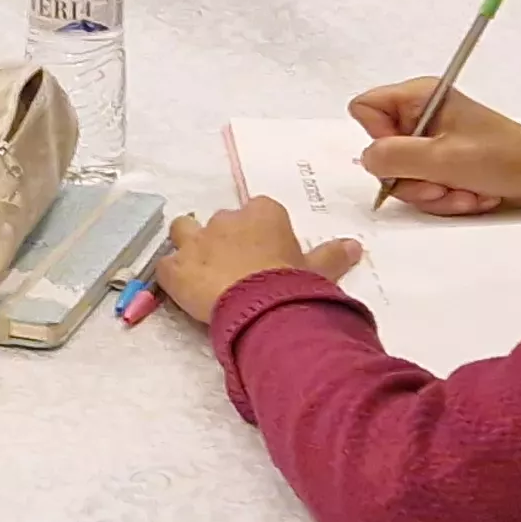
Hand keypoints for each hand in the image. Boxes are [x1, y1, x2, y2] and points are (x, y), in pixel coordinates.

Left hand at [154, 198, 362, 320]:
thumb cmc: (293, 286)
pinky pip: (165, 265)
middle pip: (221, 221)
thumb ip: (332, 255)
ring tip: (201, 270)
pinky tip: (183, 292)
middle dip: (224, 240)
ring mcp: (196, 241)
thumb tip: (355, 246)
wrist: (262, 310)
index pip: (257, 212)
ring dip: (190, 245)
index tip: (264, 253)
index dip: (258, 233)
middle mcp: (226, 218)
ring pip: (183, 229)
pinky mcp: (174, 267)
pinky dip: (172, 276)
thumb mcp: (318, 271)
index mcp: (263, 212)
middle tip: (236, 269)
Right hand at [348, 81, 520, 212]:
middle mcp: (423, 115)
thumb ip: (394, 157)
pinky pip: (426, 186)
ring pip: (404, 176)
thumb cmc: (507, 159)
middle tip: (444, 184)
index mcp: (420, 96)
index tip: (411, 155)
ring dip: (434, 193)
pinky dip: (448, 197)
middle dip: (414, 179)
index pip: (364, 109)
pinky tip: (473, 196)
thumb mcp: (443, 159)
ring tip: (465, 192)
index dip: (380, 140)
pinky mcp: (447, 163)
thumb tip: (369, 160)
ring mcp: (434, 141)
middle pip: (383, 151)